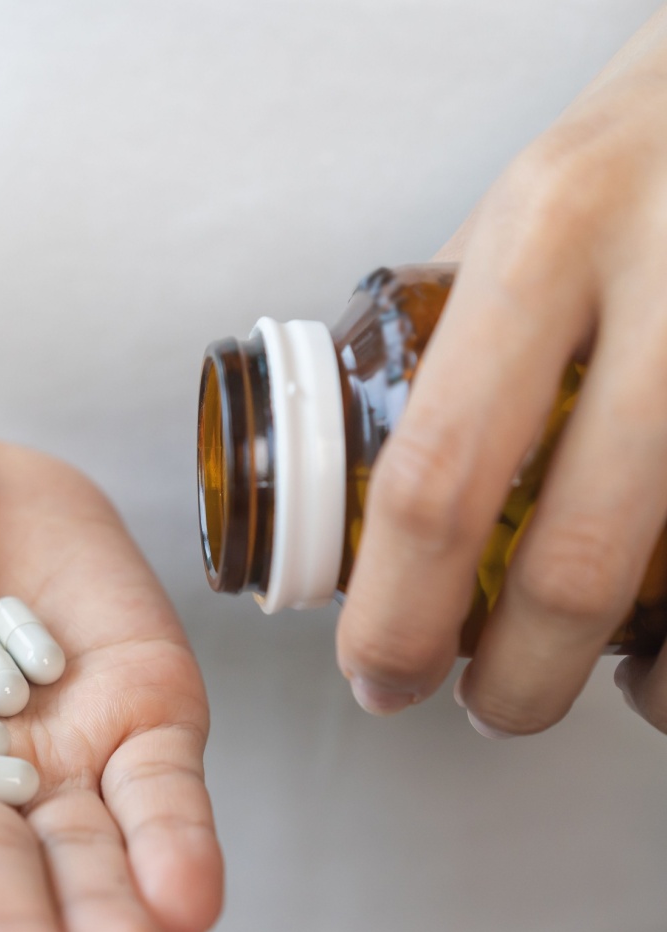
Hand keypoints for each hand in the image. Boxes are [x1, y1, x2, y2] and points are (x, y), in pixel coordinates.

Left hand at [336, 9, 666, 736]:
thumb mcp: (526, 212)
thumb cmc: (643, 151)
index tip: (376, 672)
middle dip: (516, 677)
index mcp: (546, 238)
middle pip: (576, 556)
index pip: (434, 474)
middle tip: (482, 707)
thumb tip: (364, 471)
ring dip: (642, 677)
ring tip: (598, 687)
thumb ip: (452, 337)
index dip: (395, 611)